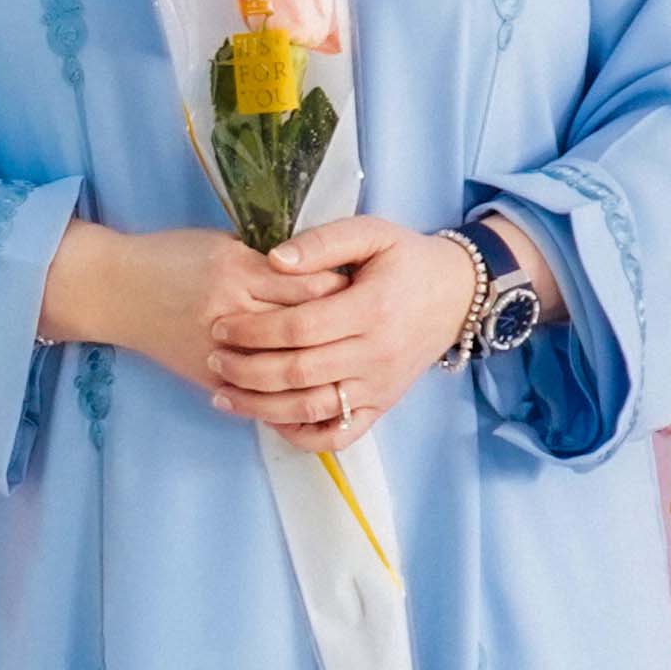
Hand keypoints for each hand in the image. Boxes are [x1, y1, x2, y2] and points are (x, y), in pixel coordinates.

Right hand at [41, 220, 336, 409]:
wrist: (112, 290)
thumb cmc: (168, 258)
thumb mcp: (220, 244)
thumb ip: (266, 261)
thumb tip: (318, 273)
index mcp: (237, 270)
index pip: (309, 285)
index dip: (343, 289)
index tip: (365, 288)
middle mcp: (231, 312)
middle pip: (304, 328)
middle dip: (341, 330)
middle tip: (366, 327)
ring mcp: (219, 350)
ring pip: (286, 370)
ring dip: (319, 368)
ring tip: (343, 359)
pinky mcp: (209, 377)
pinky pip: (260, 395)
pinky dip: (290, 396)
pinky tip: (315, 390)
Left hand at [195, 214, 478, 450]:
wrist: (456, 294)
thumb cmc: (405, 259)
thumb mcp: (371, 232)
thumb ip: (322, 242)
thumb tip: (274, 259)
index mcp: (371, 308)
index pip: (300, 328)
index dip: (254, 329)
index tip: (221, 325)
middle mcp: (377, 353)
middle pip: (299, 372)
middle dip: (247, 370)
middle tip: (214, 359)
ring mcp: (380, 386)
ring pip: (312, 409)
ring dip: (261, 408)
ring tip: (223, 395)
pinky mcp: (382, 406)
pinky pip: (339, 435)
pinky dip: (302, 436)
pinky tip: (269, 421)